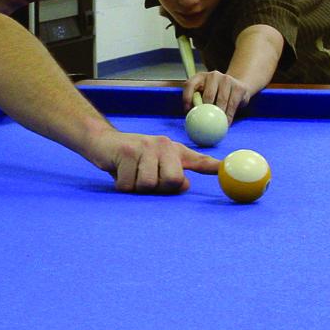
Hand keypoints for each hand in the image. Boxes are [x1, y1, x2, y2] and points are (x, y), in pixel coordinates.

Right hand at [86, 129, 219, 193]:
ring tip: (131, 175)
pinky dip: (122, 185)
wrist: (102, 142)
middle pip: (173, 181)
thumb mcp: (155, 165)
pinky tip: (119, 172)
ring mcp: (145, 147)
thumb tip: (186, 185)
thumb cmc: (131, 159)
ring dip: (137, 187)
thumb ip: (174, 175)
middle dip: (158, 188)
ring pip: (149, 185)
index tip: (227, 170)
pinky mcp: (127, 152)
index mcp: (174, 150)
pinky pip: (129, 184)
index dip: (214, 166)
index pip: (199, 160)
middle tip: (144, 178)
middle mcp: (163, 145)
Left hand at [184, 71, 251, 119]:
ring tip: (216, 126)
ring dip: (218, 115)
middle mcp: (213, 75)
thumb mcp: (204, 92)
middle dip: (206, 111)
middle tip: (204, 123)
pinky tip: (226, 123)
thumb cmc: (216, 93)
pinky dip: (228, 116)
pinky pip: (232, 104)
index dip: (187, 99)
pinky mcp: (238, 87)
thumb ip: (196, 101)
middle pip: (208, 95)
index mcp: (200, 77)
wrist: (238, 85)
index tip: (188, 112)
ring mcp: (227, 79)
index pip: (189, 85)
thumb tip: (190, 118)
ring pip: (221, 100)